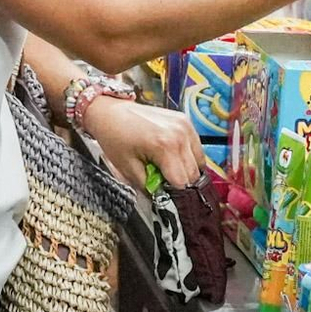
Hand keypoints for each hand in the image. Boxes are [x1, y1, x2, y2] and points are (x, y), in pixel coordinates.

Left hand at [83, 97, 203, 188]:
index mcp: (165, 146)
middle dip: (179, 182)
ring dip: (185, 170)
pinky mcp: (186, 121)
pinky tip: (171, 156)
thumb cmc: (115, 137)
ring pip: (199, 162)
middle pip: (193, 173)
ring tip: (166, 167)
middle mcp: (180, 134)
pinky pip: (196, 148)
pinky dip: (187, 156)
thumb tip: (162, 199)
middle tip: (162, 182)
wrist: (111, 112)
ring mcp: (185, 126)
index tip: (165, 196)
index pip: (182, 182)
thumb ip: (149, 187)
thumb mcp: (127, 169)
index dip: (173, 193)